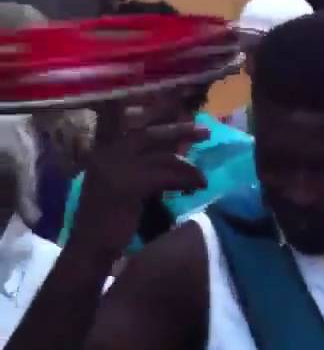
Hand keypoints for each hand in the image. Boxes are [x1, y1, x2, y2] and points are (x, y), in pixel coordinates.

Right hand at [71, 103, 206, 252]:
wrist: (91, 245)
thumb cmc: (108, 218)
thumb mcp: (122, 183)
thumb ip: (142, 165)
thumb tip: (174, 151)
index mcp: (102, 150)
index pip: (128, 122)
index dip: (154, 112)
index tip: (178, 103)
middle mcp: (106, 153)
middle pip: (149, 134)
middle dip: (179, 130)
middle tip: (206, 130)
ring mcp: (116, 167)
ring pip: (162, 157)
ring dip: (188, 166)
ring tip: (202, 178)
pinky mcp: (130, 185)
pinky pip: (167, 176)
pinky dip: (186, 180)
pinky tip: (197, 186)